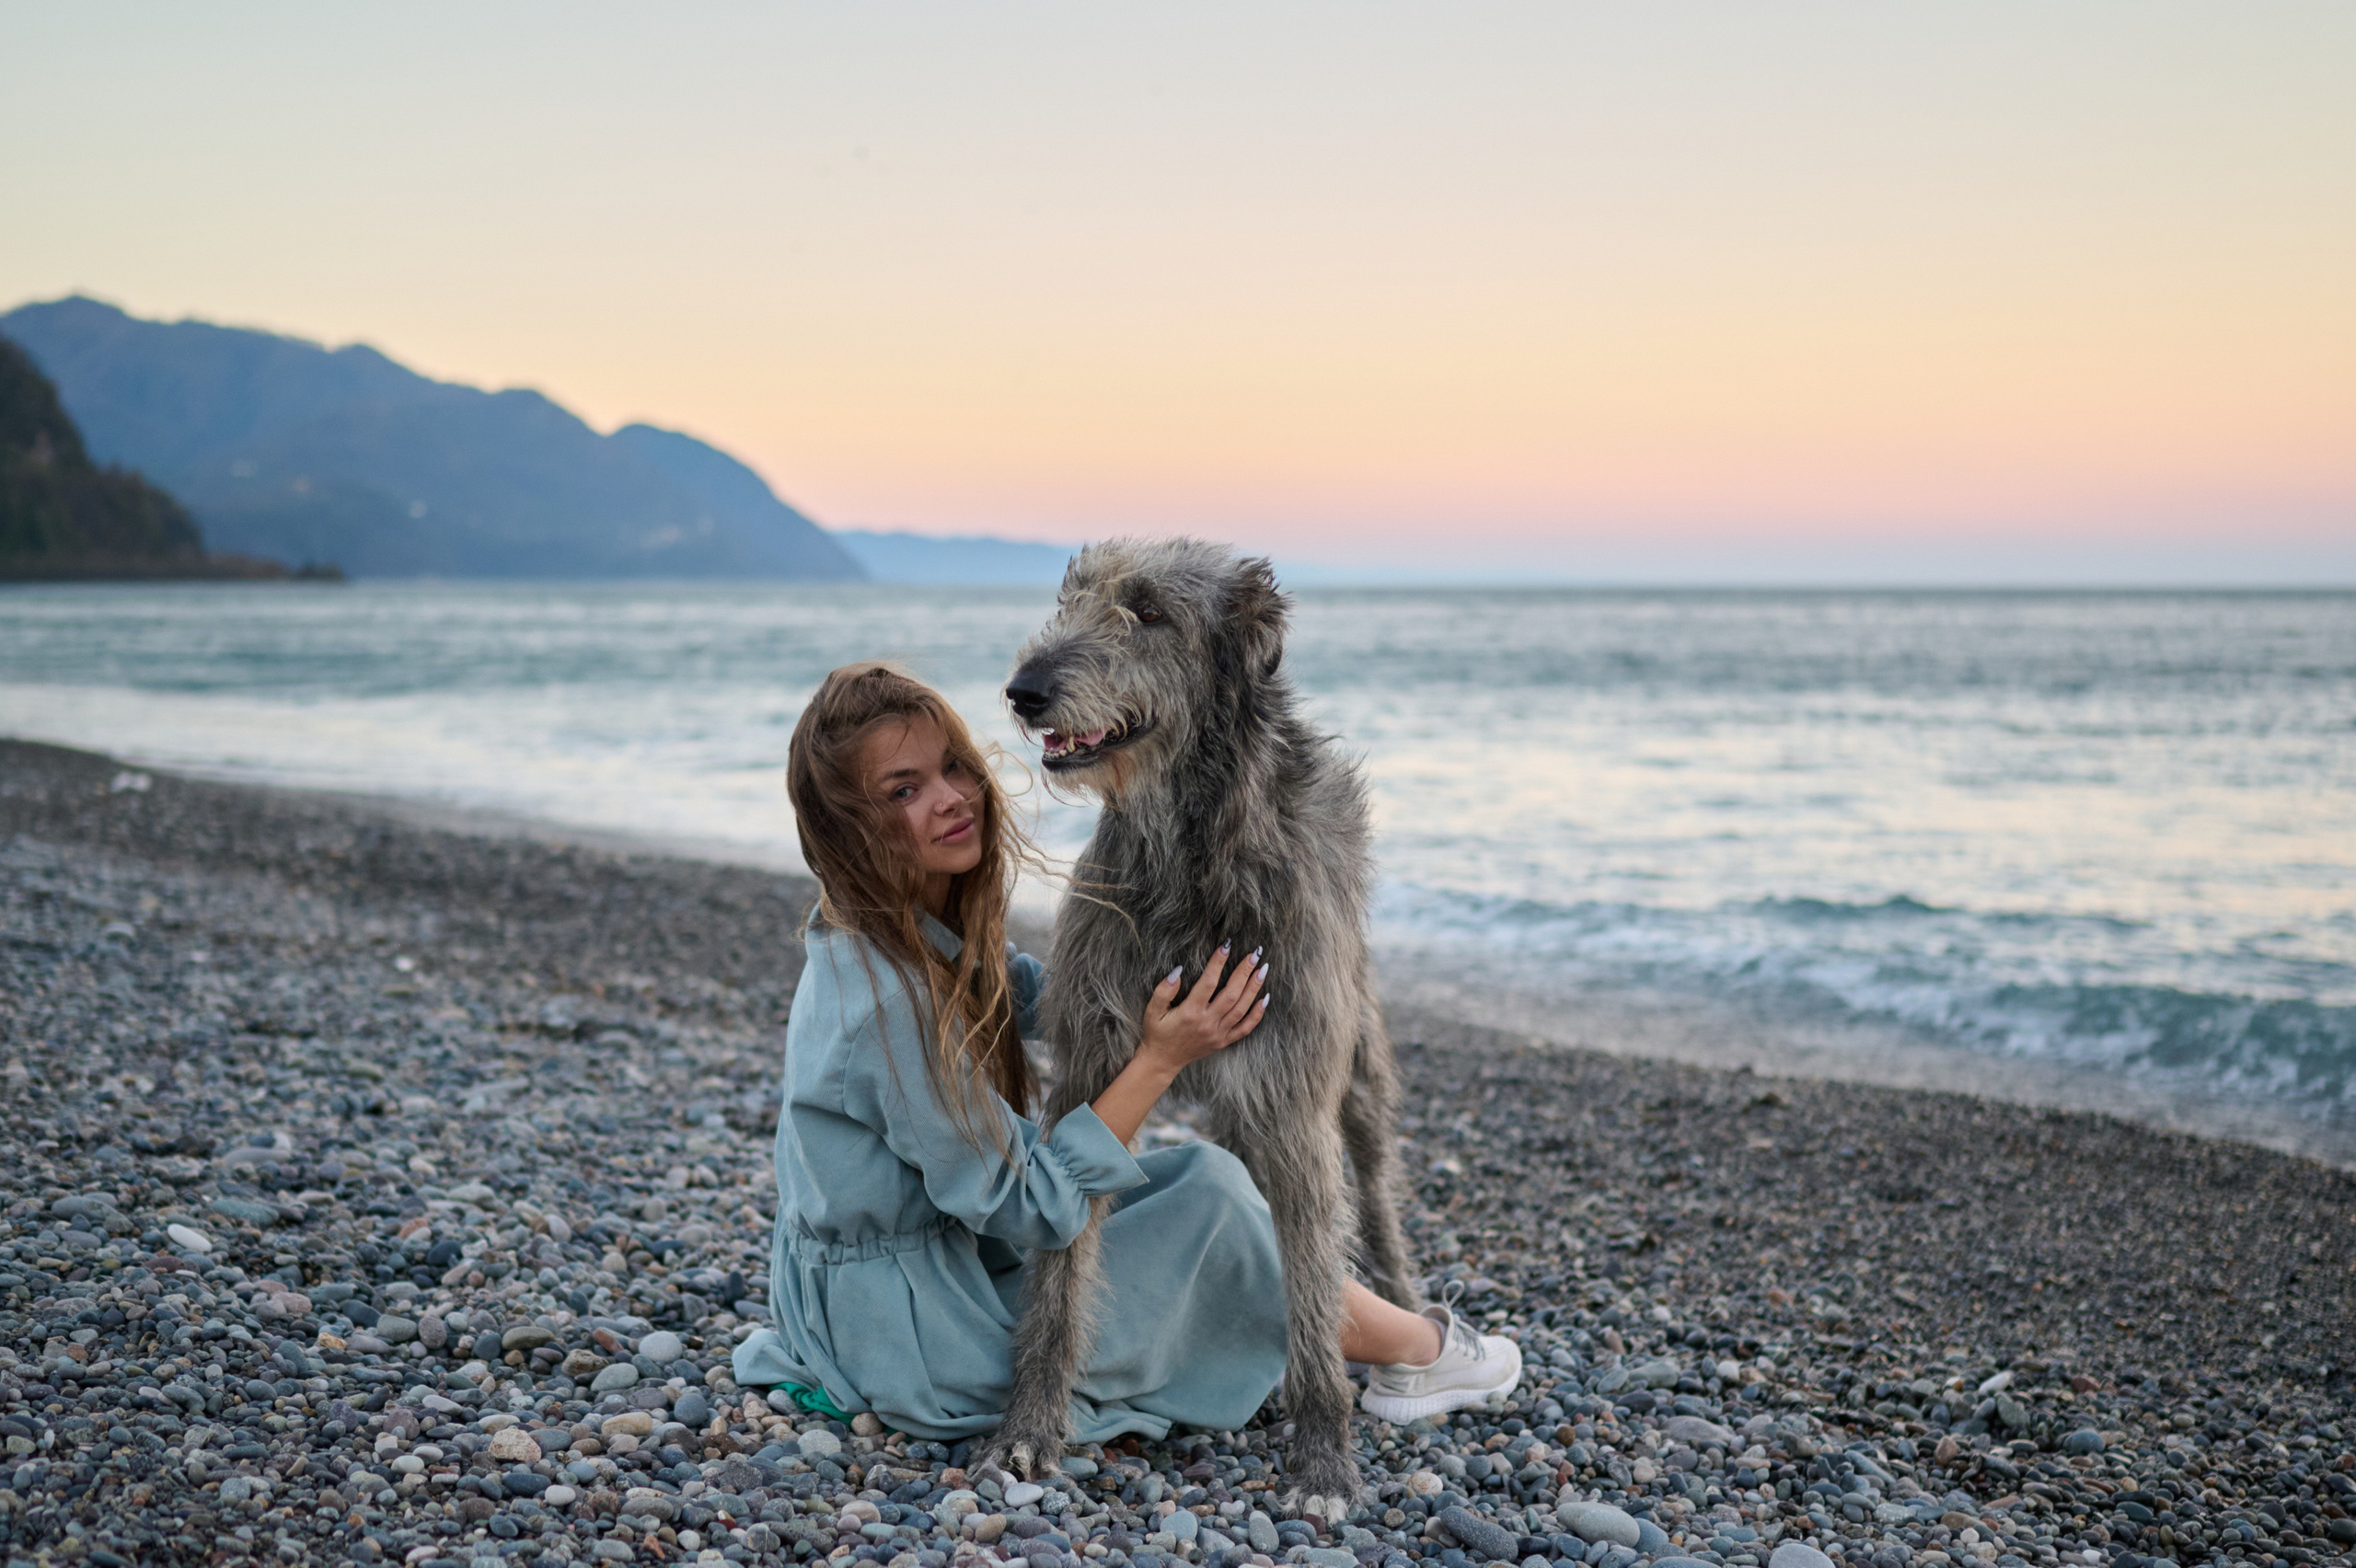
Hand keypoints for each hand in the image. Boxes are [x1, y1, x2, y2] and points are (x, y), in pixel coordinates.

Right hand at [1139, 942, 1269, 1072]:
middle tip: (1254, 954)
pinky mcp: (1223, 1041)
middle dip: (1244, 972)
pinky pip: (1245, 1028)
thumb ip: (1163, 990)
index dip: (1218, 962)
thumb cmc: (1157, 1033)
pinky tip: (1265, 999)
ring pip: (1241, 1009)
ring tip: (1263, 969)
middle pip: (1231, 994)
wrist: (1162, 1061)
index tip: (1226, 946)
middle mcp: (1207, 1023)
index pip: (1208, 982)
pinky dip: (1257, 1014)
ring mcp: (1217, 1034)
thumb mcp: (1152, 1010)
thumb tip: (1178, 970)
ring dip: (1254, 988)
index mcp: (1189, 1012)